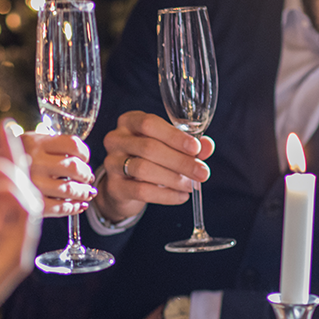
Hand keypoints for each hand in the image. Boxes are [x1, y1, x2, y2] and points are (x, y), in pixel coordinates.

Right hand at [18, 132, 95, 216]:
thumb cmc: (10, 160)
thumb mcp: (26, 142)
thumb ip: (49, 143)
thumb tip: (79, 152)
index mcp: (34, 142)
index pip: (72, 144)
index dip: (84, 152)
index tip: (85, 158)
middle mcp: (33, 161)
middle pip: (74, 167)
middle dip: (86, 174)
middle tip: (87, 178)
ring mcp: (32, 183)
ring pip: (69, 189)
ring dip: (83, 193)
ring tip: (87, 193)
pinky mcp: (30, 203)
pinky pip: (59, 207)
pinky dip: (72, 208)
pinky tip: (78, 206)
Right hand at [95, 111, 214, 222]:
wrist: (125, 186)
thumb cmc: (149, 159)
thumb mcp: (168, 146)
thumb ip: (188, 145)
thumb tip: (207, 146)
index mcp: (130, 122)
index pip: (150, 124)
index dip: (174, 136)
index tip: (196, 148)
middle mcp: (116, 139)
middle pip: (148, 148)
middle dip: (180, 161)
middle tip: (202, 173)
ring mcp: (111, 163)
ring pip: (143, 169)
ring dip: (173, 179)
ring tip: (191, 185)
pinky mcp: (114, 186)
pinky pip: (141, 191)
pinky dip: (165, 195)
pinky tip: (181, 196)